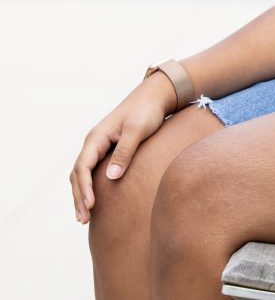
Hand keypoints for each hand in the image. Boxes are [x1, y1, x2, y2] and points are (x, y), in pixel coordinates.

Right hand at [69, 72, 175, 223]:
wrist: (154, 97)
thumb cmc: (147, 111)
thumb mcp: (137, 129)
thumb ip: (124, 151)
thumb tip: (111, 177)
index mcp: (96, 137)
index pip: (83, 166)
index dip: (84, 188)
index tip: (90, 205)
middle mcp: (93, 142)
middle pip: (78, 174)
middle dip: (79, 197)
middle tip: (84, 220)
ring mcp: (98, 146)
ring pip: (82, 175)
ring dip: (81, 195)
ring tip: (84, 218)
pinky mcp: (107, 150)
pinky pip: (91, 172)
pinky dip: (88, 187)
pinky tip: (93, 202)